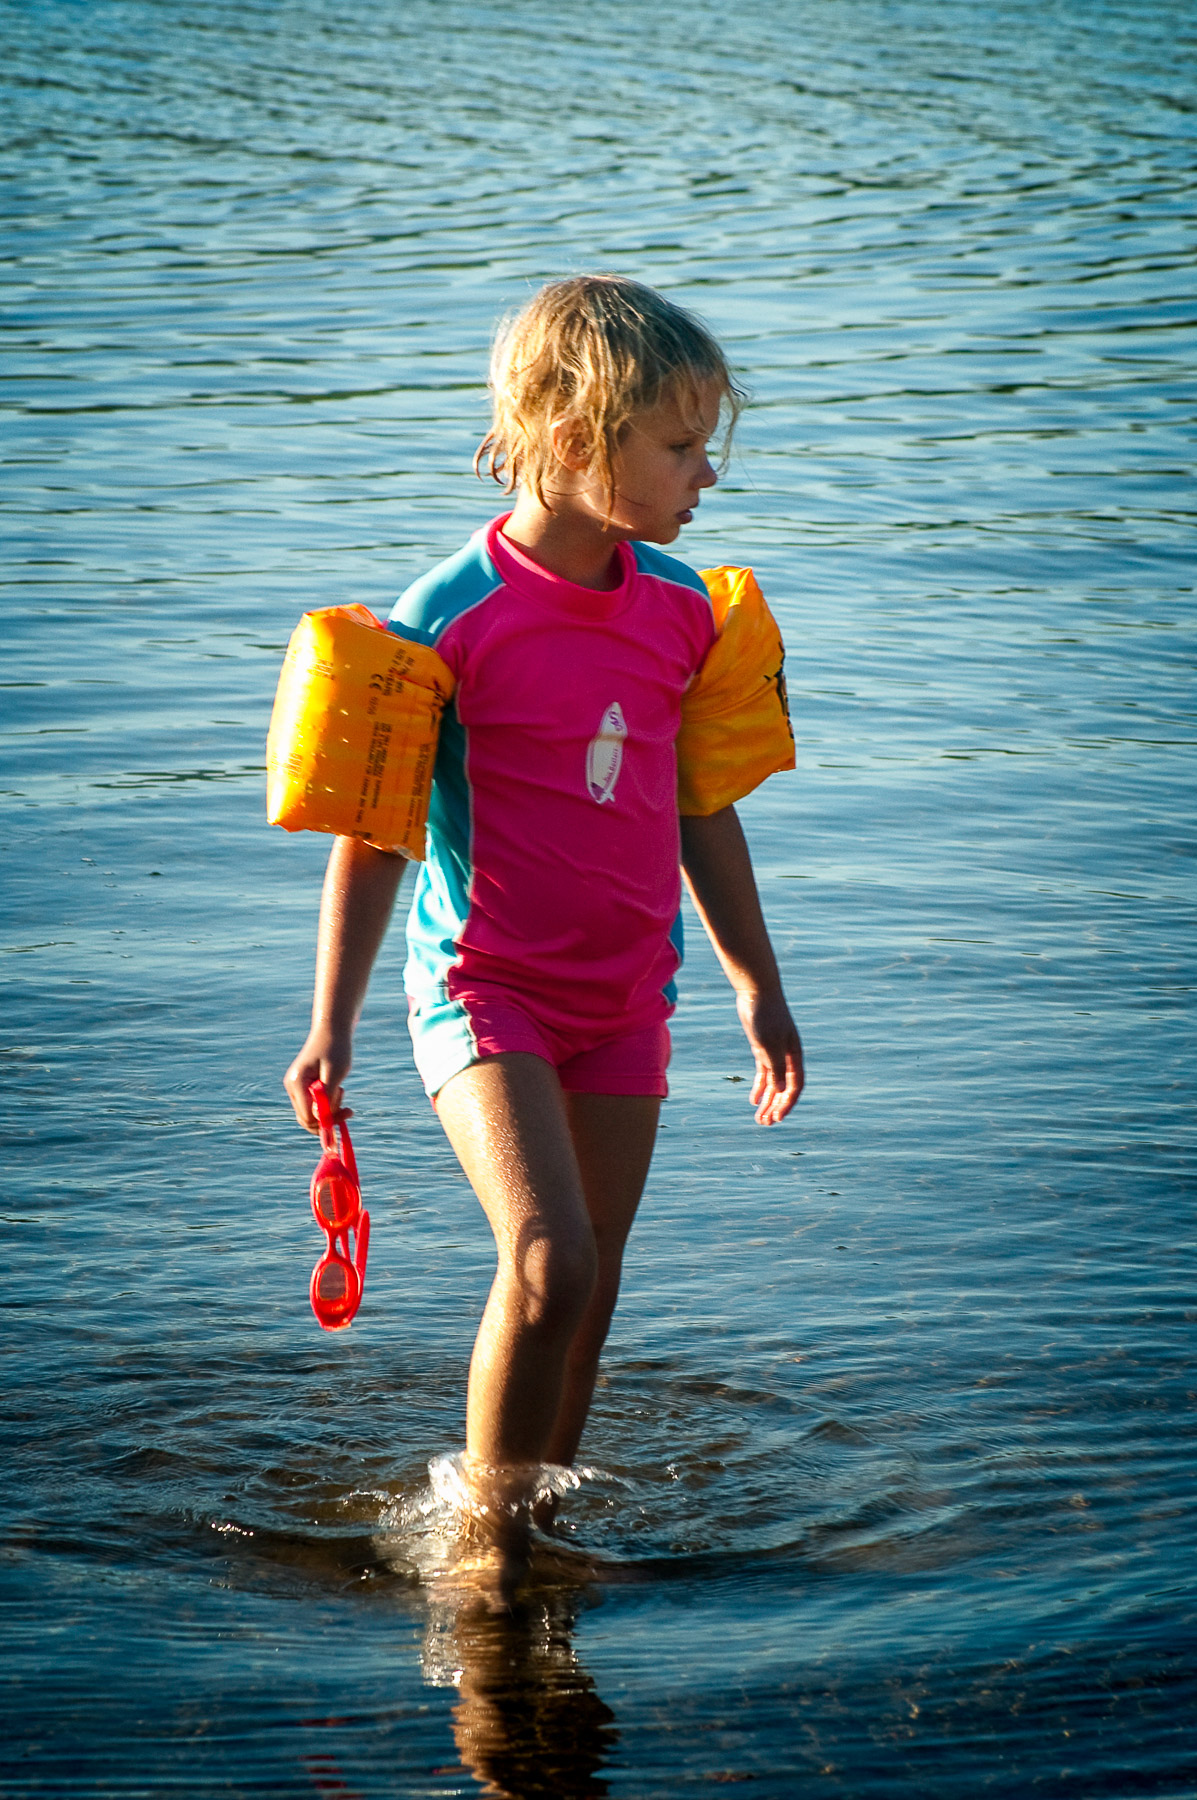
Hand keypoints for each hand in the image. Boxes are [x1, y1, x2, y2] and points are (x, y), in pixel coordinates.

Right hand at [283, 1029, 353, 1132]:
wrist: (332, 1029)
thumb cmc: (336, 1048)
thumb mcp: (335, 1073)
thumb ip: (326, 1096)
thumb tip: (321, 1119)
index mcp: (297, 1083)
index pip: (307, 1117)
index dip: (326, 1120)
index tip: (347, 1112)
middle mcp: (292, 1088)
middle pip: (307, 1119)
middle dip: (329, 1118)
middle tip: (349, 1110)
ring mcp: (296, 1087)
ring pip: (312, 1113)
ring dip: (330, 1109)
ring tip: (341, 1089)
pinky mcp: (303, 1087)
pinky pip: (314, 1105)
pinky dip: (328, 1103)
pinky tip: (338, 1088)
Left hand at [736, 990, 803, 1125]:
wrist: (756, 991)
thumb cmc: (765, 1015)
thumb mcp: (768, 1043)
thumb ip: (776, 1067)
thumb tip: (781, 1092)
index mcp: (794, 1055)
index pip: (795, 1085)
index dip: (788, 1103)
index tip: (778, 1118)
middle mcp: (786, 1056)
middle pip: (784, 1088)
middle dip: (776, 1106)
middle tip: (766, 1124)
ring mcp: (774, 1051)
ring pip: (772, 1082)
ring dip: (767, 1101)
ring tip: (759, 1118)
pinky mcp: (762, 1047)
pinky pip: (763, 1072)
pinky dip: (759, 1086)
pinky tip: (753, 1100)